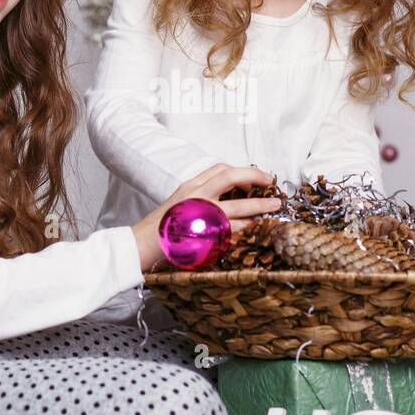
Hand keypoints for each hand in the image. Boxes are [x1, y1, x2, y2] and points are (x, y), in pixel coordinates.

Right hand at [131, 164, 281, 270]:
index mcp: (190, 186)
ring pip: (237, 206)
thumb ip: (198, 196)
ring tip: (273, 208)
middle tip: (271, 182)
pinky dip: (247, 229)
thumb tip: (222, 197)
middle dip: (255, 178)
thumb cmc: (161, 227)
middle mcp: (196, 195)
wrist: (140, 245)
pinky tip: (256, 229)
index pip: (219, 169)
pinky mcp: (204, 234)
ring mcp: (201, 214)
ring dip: (258, 207)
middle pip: (230, 178)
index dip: (241, 170)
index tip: (256, 177)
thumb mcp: (179, 202)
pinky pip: (232, 230)